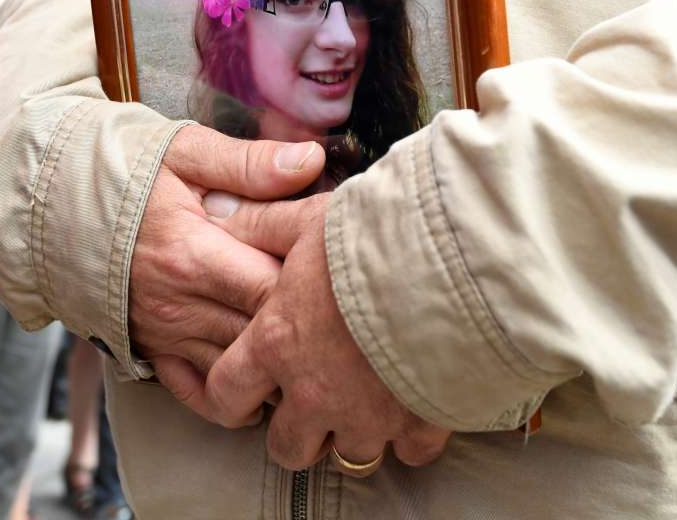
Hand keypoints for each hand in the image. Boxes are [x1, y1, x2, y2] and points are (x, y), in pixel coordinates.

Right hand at [129, 125, 323, 422]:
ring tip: (315, 348)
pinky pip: (199, 392)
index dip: (312, 284)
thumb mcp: (183, 152)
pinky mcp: (150, 349)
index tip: (338, 268)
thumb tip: (312, 161)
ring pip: (239, 370)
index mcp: (192, 253)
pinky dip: (234, 394)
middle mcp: (178, 304)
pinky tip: (263, 380)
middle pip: (264, 336)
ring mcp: (163, 333)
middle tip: (342, 314)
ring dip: (277, 364)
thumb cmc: (120, 171)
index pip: (274, 287)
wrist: (45, 201)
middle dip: (305, 328)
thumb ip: (250, 164)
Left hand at [157, 191, 450, 475]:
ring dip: (355, 434)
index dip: (228, 399)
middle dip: (297, 432)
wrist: (453, 263)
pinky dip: (412, 438)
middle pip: (287, 447)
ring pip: (350, 456)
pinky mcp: (420, 423)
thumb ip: (266, 226)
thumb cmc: (374, 238)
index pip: (226, 394)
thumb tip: (224, 219)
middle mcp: (316, 393)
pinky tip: (417, 408)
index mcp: (278, 344)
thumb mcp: (310, 220)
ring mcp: (369, 417)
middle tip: (315, 401)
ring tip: (369, 401)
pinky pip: (411, 454)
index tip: (243, 395)